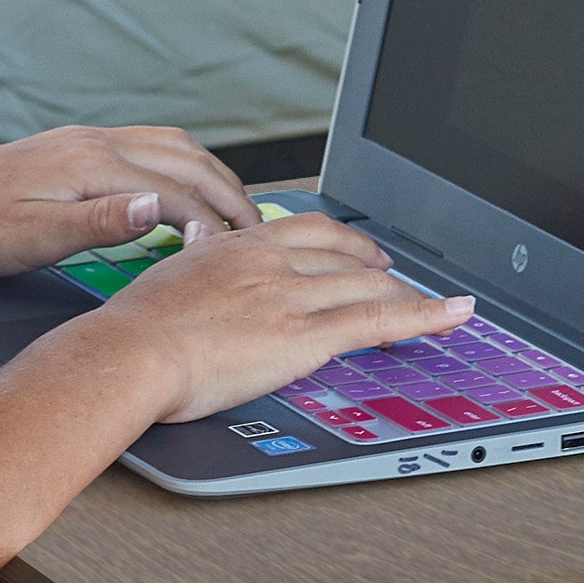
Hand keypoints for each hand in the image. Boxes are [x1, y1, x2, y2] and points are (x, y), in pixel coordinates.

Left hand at [0, 126, 256, 276]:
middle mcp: (97, 142)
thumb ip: (101, 223)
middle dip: (232, 196)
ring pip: (175, 146)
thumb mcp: (32, 239)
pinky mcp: (77, 147)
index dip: (218, 224)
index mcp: (92, 165)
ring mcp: (88, 140)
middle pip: (189, 161)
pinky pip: (152, 145)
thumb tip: (159, 208)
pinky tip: (187, 189)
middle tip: (263, 236)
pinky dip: (186, 165)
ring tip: (238, 213)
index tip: (246, 254)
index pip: (179, 192)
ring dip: (214, 175)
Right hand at [78, 209, 473, 425]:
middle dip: (379, 265)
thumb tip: (196, 253)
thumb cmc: (133, 329)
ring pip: (369, 284)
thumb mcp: (168, 277)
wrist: (128, 353)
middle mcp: (272, 262)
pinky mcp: (305, 335)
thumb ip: (194, 263)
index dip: (342, 239)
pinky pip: (379, 320)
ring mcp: (292, 295)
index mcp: (238, 246)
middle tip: (398, 277)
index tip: (356, 248)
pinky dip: (427, 316)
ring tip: (435, 305)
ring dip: (409, 294)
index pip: (306, 230)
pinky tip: (455, 314)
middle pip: (345, 254)